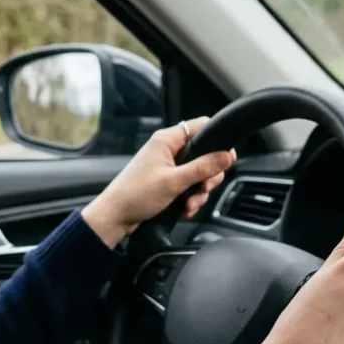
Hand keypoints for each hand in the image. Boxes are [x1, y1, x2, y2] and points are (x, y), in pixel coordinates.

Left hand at [80, 116, 235, 246]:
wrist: (115, 217)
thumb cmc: (136, 195)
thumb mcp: (174, 181)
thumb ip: (203, 167)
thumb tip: (228, 155)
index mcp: (168, 140)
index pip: (201, 127)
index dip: (217, 141)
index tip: (225, 159)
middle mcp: (169, 150)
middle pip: (205, 154)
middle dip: (208, 176)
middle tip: (203, 188)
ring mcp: (168, 166)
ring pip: (199, 174)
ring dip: (199, 192)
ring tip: (189, 205)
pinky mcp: (168, 181)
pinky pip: (189, 186)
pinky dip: (191, 198)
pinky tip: (185, 209)